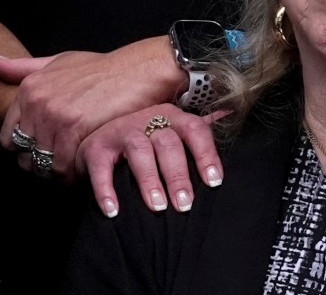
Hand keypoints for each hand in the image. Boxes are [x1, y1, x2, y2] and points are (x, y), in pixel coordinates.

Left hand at [0, 37, 186, 179]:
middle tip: (60, 169)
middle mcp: (35, 100)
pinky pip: (61, 165)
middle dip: (41, 166)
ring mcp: (53, 114)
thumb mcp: (59, 61)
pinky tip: (83, 171)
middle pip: (25, 154)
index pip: (9, 138)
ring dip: (57, 175)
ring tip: (73, 173)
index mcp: (29, 88)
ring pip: (42, 163)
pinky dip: (71, 175)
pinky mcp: (72, 127)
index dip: (26, 152)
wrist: (137, 71)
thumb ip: (24, 67)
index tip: (45, 155)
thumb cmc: (101, 69)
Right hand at [80, 103, 222, 216]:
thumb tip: (229, 114)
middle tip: (184, 204)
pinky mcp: (96, 148)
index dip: (206, 154)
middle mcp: (147, 120)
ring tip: (157, 206)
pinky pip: (101, 167)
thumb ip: (197, 130)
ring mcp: (121, 131)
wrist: (99, 139)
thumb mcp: (171, 131)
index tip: (214, 182)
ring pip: (139, 150)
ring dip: (149, 179)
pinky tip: (114, 210)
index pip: (195, 130)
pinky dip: (106, 189)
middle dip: (178, 175)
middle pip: (168, 144)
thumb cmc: (145, 140)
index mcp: (172, 117)